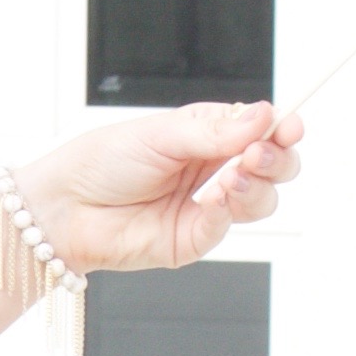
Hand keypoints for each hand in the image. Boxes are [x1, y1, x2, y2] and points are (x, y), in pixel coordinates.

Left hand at [19, 102, 302, 276]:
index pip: (261, 131)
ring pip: (262, 199)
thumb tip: (264, 116)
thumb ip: (214, 131)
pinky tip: (214, 198)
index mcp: (208, 136)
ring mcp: (207, 207)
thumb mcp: (161, 134)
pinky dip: (228, 210)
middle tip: (260, 155)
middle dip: (278, 160)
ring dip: (257, 186)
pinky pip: (227, 226)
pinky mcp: (194, 239)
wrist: (65, 208)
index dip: (282, 128)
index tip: (290, 126)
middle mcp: (213, 170)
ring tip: (233, 178)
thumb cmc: (103, 162)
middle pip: (274, 167)